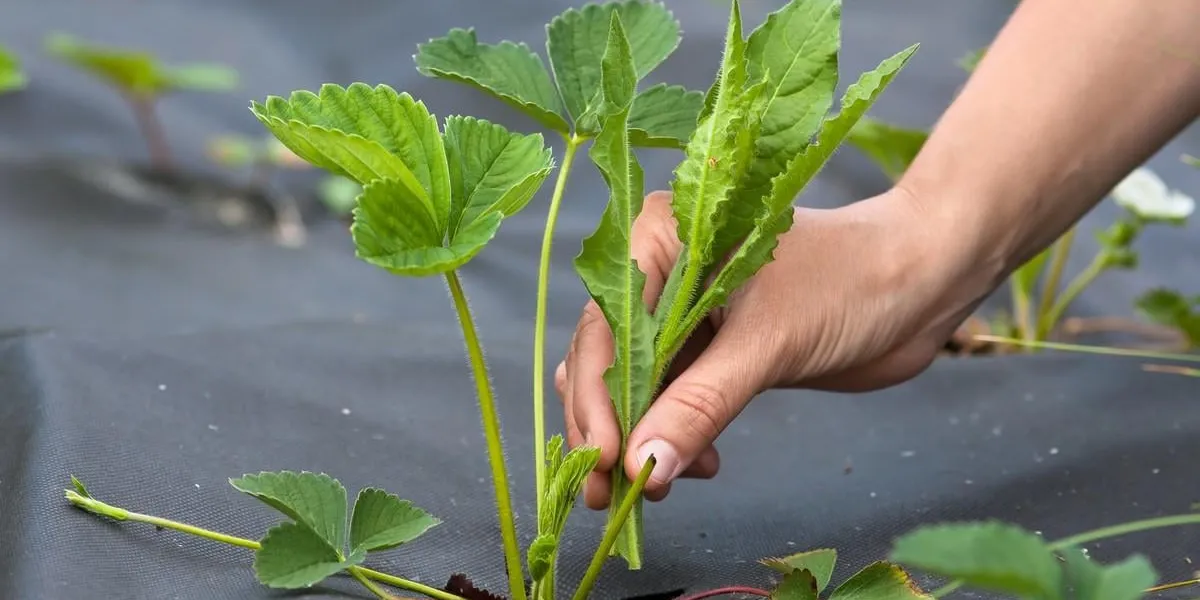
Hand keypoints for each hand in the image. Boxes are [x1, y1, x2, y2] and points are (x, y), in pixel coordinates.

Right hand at [556, 187, 983, 507]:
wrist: (924, 281)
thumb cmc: (852, 282)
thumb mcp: (768, 343)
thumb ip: (700, 405)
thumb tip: (642, 467)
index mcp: (659, 240)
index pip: (604, 329)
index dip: (597, 399)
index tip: (604, 461)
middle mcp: (661, 271)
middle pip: (607, 361)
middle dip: (610, 427)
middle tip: (609, 492)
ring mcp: (686, 312)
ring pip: (635, 385)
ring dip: (640, 438)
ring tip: (657, 485)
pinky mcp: (715, 348)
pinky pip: (672, 398)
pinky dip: (673, 435)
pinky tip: (699, 464)